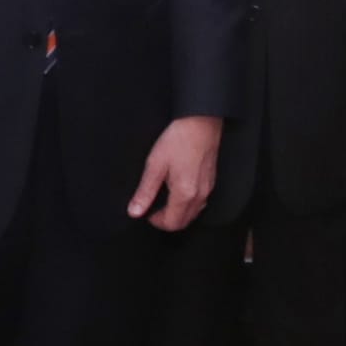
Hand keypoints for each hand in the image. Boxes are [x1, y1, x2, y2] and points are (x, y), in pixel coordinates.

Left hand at [130, 116, 224, 231]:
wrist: (201, 122)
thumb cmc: (179, 140)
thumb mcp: (155, 165)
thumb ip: (145, 192)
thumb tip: (134, 211)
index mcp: (184, 194)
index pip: (172, 223)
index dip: (157, 222)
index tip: (147, 213)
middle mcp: (199, 195)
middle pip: (184, 222)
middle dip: (168, 221)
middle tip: (154, 210)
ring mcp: (208, 188)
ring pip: (193, 213)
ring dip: (179, 214)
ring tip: (165, 201)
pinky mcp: (211, 181)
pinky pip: (200, 202)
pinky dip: (188, 205)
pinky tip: (179, 192)